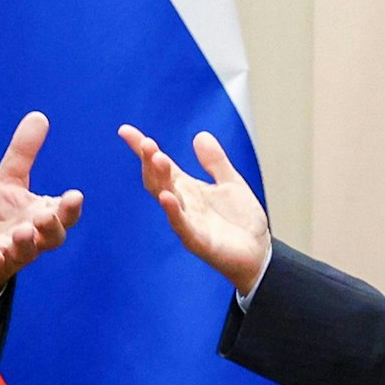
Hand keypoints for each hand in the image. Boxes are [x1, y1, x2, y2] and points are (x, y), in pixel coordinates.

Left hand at [0, 111, 83, 299]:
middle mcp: (34, 238)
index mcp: (44, 216)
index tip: (75, 195)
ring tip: (22, 232)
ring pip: (25, 253)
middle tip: (47, 217)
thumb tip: (38, 115)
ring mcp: (13, 253)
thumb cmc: (1, 215)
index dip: (71, 208)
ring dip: (25, 243)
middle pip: (53, 238)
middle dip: (52, 229)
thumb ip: (24, 152)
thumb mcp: (9, 179)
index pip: (65, 215)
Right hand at [117, 125, 270, 294]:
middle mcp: (182, 203)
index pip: (160, 165)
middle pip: (158, 179)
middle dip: (150, 161)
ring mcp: (187, 222)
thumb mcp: (231, 183)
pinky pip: (181, 225)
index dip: (142, 149)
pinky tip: (166, 196)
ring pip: (166, 198)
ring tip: (156, 158)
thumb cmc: (241, 221)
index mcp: (187, 188)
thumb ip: (215, 162)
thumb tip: (199, 135)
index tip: (125, 131)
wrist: (258, 253)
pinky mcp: (197, 241)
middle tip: (146, 143)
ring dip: (159, 179)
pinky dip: (172, 211)